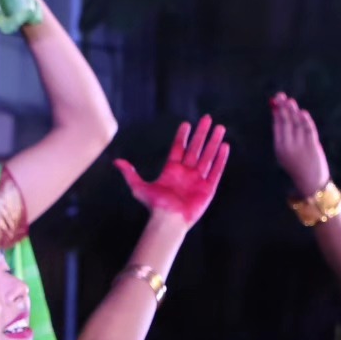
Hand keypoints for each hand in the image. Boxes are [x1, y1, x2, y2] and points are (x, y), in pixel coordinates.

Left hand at [115, 116, 229, 225]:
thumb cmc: (154, 206)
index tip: (187, 124)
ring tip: (220, 128)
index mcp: (171, 171)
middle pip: (195, 148)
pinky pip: (216, 170)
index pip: (178, 148)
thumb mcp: (139, 187)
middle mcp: (186, 173)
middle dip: (202, 134)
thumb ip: (130, 174)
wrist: (168, 221)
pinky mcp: (207, 188)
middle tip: (207, 118)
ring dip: (213, 142)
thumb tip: (116, 162)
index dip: (183, 136)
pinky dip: (220, 159)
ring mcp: (197, 180)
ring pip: (208, 156)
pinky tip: (224, 146)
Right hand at [271, 92, 329, 199]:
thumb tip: (281, 119)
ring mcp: (300, 146)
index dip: (276, 113)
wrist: (310, 182)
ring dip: (292, 111)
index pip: (277, 127)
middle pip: (285, 123)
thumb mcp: (286, 154)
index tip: (276, 102)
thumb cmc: (298, 167)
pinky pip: (308, 130)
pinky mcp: (312, 146)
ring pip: (296, 124)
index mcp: (279, 148)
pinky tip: (301, 112)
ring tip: (289, 101)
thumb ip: (284, 138)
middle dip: (282, 109)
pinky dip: (305, 121)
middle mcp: (288, 146)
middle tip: (280, 96)